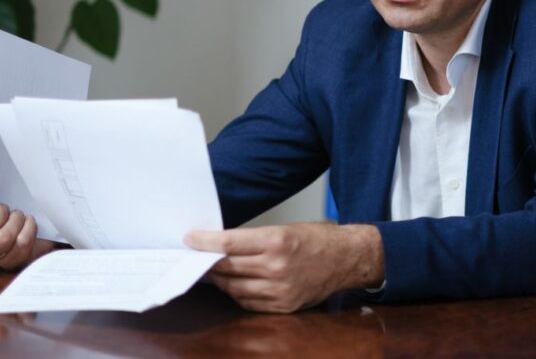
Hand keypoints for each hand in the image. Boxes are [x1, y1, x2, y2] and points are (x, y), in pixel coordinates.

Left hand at [184, 222, 383, 312]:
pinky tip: (232, 284)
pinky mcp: (284, 305)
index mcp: (276, 240)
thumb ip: (252, 239)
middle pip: (228, 267)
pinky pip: (249, 302)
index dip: (204, 242)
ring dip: (219, 280)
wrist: (346, 258)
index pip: (228, 243)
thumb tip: (219, 245)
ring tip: (211, 271)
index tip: (189, 239)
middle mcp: (277, 266)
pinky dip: (237, 293)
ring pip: (235, 288)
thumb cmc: (315, 239)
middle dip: (207, 262)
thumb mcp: (283, 228)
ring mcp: (281, 289)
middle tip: (195, 256)